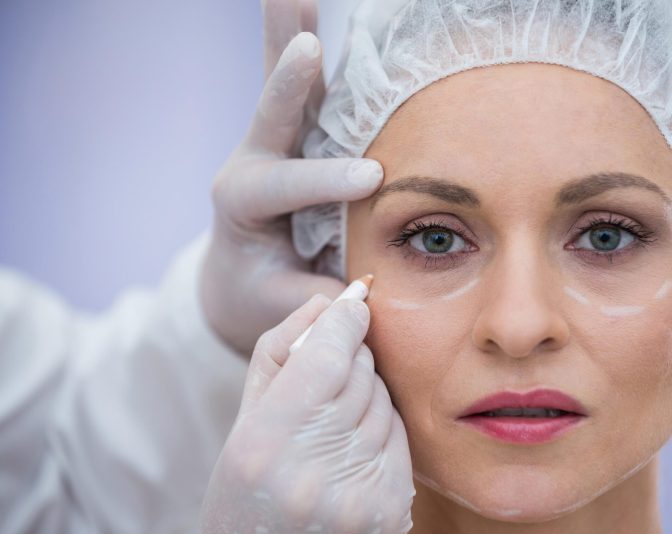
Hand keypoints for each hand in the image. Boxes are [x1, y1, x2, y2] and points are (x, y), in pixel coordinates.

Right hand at [187, 294, 414, 533]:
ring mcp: (356, 499)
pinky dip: (381, 431)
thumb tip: (330, 302)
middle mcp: (312, 473)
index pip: (326, 356)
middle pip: (361, 374)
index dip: (345, 319)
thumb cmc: (242, 496)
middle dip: (353, 357)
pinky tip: (354, 450)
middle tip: (333, 369)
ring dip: (368, 396)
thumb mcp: (243, 421)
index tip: (354, 301)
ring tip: (335, 423)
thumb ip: (281, 352)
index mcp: (263, 444)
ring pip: (385, 403)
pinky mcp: (389, 515)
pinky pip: (400, 440)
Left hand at [201, 0, 383, 354]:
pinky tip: (308, 2)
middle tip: (307, 47)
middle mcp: (253, 161)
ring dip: (292, 34)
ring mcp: (273, 141)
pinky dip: (304, 36)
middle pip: (271, 114)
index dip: (324, 180)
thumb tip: (361, 289)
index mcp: (242, 204)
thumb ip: (311, 295)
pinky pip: (301, 84)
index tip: (371, 178)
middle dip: (291, 82)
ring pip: (285, 84)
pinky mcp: (293, 132)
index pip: (283, 186)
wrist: (237, 279)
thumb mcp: (277, 304)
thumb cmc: (259, 293)